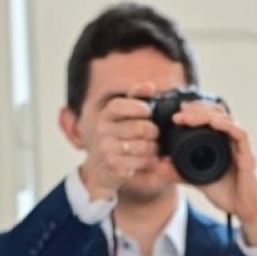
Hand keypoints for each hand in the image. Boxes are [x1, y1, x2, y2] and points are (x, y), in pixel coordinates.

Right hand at [60, 83, 161, 199]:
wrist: (101, 170)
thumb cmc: (117, 137)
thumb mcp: (122, 116)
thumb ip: (136, 98)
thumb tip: (150, 86)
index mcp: (106, 115)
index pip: (118, 106)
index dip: (137, 107)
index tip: (148, 112)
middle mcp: (103, 131)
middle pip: (139, 128)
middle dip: (154, 131)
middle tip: (155, 134)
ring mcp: (107, 150)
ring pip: (144, 146)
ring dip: (154, 148)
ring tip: (153, 148)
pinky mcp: (115, 167)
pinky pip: (142, 162)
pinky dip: (150, 161)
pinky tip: (148, 159)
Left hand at [168, 100, 256, 243]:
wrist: (245, 211)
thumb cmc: (228, 195)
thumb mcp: (197, 180)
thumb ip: (180, 171)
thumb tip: (160, 163)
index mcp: (221, 143)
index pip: (210, 117)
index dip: (194, 111)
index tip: (176, 114)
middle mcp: (232, 141)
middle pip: (217, 113)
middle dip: (198, 109)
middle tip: (180, 112)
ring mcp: (241, 147)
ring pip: (226, 119)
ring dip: (207, 115)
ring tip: (189, 116)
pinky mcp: (249, 155)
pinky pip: (240, 134)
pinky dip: (226, 126)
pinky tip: (212, 123)